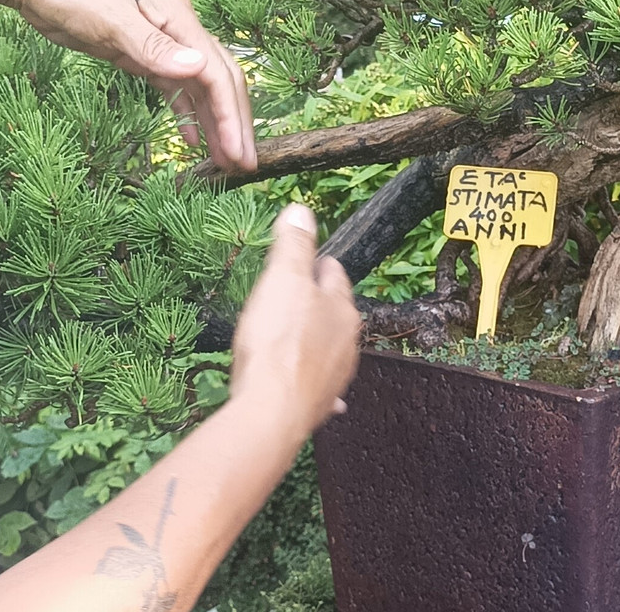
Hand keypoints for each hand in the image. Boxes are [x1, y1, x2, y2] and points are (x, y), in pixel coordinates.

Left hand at [2, 0, 255, 170]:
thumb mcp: (109, 19)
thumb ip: (152, 47)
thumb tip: (197, 68)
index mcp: (179, 19)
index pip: (217, 73)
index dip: (231, 116)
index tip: (238, 153)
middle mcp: (179, 31)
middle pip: (220, 82)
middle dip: (235, 124)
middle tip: (245, 165)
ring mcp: (163, 43)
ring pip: (201, 88)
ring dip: (215, 123)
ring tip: (224, 161)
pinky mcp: (143, 54)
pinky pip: (177, 89)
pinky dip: (188, 113)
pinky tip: (192, 139)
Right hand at [230, 204, 360, 430]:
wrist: (273, 409)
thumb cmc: (278, 341)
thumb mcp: (283, 279)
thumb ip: (294, 245)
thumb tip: (301, 211)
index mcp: (342, 308)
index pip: (334, 274)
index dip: (316, 264)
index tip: (302, 262)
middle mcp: (347, 341)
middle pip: (332, 312)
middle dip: (315, 303)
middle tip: (290, 297)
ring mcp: (335, 374)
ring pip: (327, 348)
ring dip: (314, 341)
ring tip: (292, 336)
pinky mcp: (318, 402)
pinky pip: (317, 385)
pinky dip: (309, 380)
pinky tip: (301, 383)